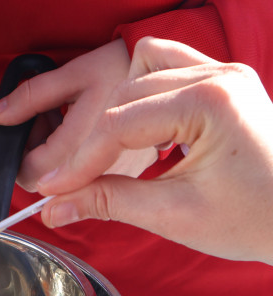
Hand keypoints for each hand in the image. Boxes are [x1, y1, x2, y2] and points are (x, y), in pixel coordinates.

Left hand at [0, 39, 157, 191]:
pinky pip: (91, 175)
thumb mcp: (73, 74)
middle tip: (49, 118)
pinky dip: (80, 156)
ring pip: (68, 181)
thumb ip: (30, 98)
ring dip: (59, 155)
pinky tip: (89, 128)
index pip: (27, 176)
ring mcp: (115, 175)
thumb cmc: (121, 65)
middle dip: (37, 153)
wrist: (172, 68)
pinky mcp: (128, 171)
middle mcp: (97, 172)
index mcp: (78, 151)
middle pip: (46, 182)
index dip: (19, 153)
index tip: (30, 126)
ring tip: (70, 118)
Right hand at [35, 37, 272, 264]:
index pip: (118, 124)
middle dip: (93, 142)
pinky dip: (143, 94)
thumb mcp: (174, 215)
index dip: (79, 163)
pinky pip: (168, 68)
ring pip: (141, 69)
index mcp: (209, 102)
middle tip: (71, 183)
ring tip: (106, 152)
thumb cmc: (257, 219)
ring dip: (117, 109)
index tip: (52, 190)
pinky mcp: (223, 83)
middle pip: (124, 95)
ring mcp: (223, 74)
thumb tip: (55, 206)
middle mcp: (218, 75)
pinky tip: (139, 127)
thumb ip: (108, 202)